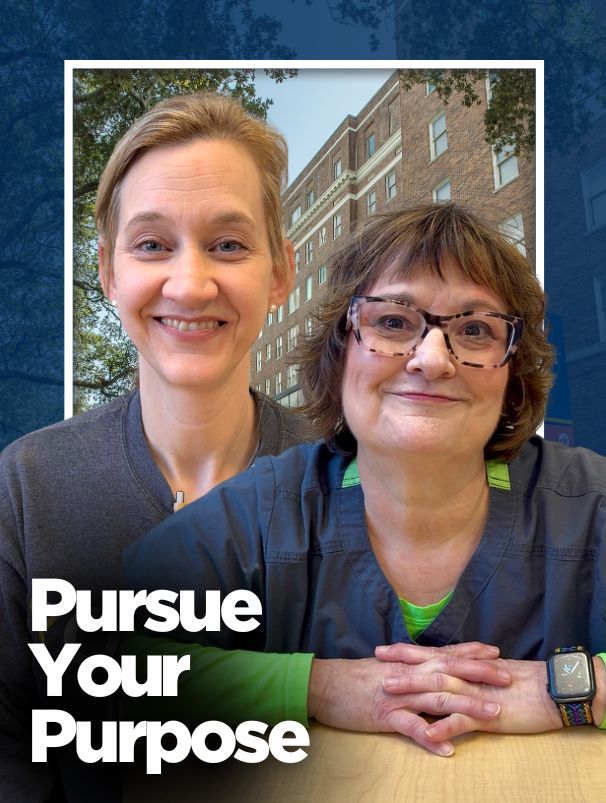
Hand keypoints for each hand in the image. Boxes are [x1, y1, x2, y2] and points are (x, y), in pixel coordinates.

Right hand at [308, 642, 510, 756]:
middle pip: (449, 671)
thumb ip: (407, 672)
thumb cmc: (352, 679)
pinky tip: (447, 748)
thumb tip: (427, 674)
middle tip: (507, 677)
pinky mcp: (384, 714)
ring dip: (466, 706)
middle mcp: (407, 675)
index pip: (444, 655)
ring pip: (437, 697)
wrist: (323, 683)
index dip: (470, 653)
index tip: (495, 653)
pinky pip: (409, 726)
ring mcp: (397, 695)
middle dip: (479, 673)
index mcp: (408, 664)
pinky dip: (429, 736)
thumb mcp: (384, 670)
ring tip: (492, 713)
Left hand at [377, 643, 562, 744]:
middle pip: (427, 669)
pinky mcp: (487, 714)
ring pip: (438, 690)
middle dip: (400, 667)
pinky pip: (462, 721)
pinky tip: (427, 733)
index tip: (381, 650)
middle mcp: (465, 676)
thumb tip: (449, 675)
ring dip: (413, 690)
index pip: (430, 656)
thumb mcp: (489, 676)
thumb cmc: (523, 684)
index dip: (405, 653)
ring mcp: (474, 693)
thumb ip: (467, 675)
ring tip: (389, 693)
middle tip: (376, 665)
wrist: (551, 691)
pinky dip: (444, 727)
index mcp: (465, 667)